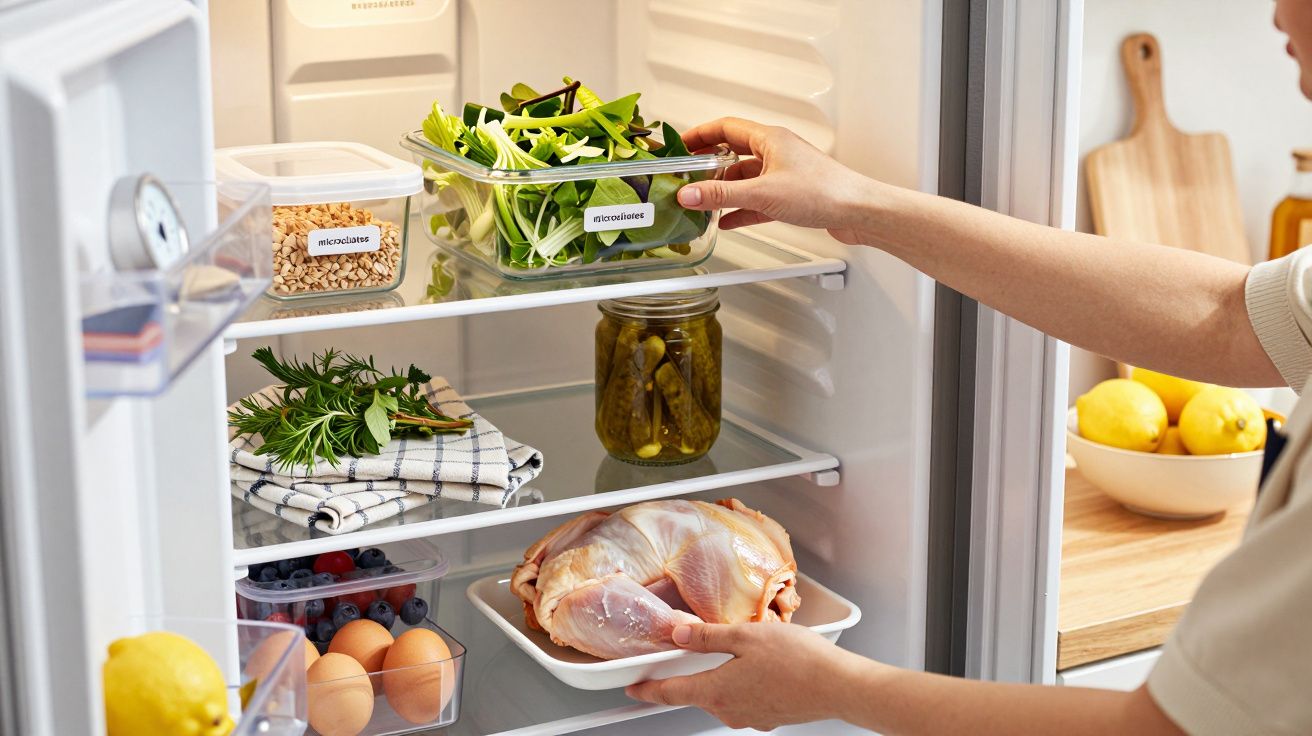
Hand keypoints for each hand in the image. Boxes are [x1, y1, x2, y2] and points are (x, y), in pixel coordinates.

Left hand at [625, 621, 873, 730]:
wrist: (839, 685)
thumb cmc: (799, 660)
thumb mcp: (746, 636)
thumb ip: (708, 637)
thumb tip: (678, 635)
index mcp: (717, 691)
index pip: (670, 693)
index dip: (648, 691)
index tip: (633, 690)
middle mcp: (730, 710)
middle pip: (697, 693)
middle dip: (688, 675)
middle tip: (684, 653)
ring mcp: (751, 717)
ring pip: (723, 695)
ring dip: (721, 676)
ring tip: (735, 652)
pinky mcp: (770, 716)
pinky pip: (746, 698)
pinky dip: (743, 683)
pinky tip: (760, 666)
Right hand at [677, 118, 875, 244]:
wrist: (858, 211)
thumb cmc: (825, 191)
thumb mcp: (763, 193)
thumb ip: (721, 195)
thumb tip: (690, 193)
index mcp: (770, 139)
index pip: (726, 127)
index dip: (700, 134)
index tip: (680, 144)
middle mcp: (777, 153)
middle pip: (732, 153)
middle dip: (708, 166)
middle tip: (687, 175)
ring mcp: (784, 175)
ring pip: (744, 179)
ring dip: (723, 191)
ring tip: (702, 202)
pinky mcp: (791, 196)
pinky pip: (756, 200)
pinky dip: (739, 209)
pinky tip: (727, 220)